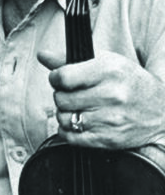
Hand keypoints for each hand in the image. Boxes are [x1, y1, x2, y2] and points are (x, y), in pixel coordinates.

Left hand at [39, 48, 164, 149]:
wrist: (160, 109)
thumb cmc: (128, 81)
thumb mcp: (105, 62)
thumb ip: (70, 59)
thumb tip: (42, 55)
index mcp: (109, 71)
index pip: (63, 77)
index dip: (56, 78)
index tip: (61, 79)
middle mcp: (112, 95)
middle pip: (61, 99)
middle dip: (62, 96)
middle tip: (74, 95)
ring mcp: (111, 119)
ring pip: (64, 119)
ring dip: (65, 114)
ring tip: (79, 108)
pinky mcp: (109, 139)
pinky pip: (71, 137)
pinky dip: (69, 131)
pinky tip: (80, 123)